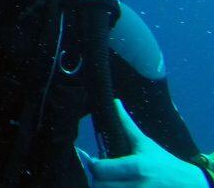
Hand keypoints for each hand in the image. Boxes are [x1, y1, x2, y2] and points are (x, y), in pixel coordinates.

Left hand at [78, 99, 206, 187]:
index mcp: (136, 167)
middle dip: (98, 179)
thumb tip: (115, 103)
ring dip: (105, 187)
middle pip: (100, 186)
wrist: (189, 184)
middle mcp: (137, 185)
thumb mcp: (145, 144)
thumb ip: (127, 125)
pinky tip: (120, 186)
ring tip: (111, 181)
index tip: (97, 162)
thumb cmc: (163, 162)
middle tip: (104, 174)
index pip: (100, 170)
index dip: (94, 166)